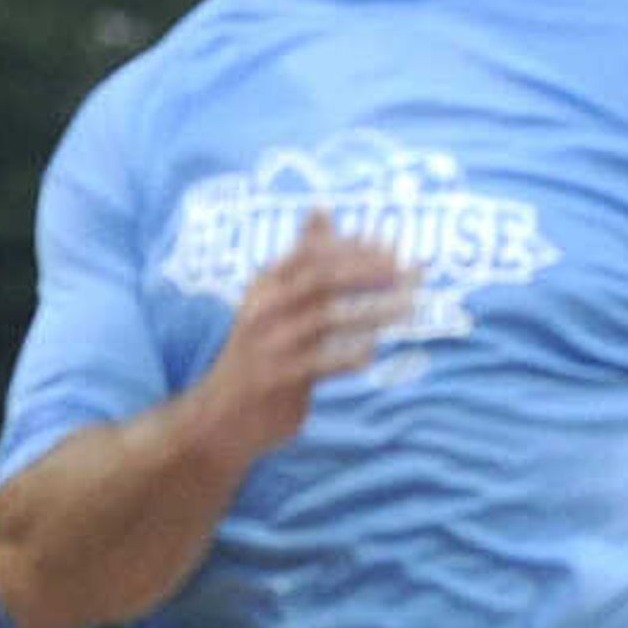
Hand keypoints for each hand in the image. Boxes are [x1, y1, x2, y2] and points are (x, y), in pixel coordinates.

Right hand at [195, 213, 414, 459]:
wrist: (219, 418)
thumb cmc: (259, 353)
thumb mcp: (273, 301)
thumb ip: (301, 262)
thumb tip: (321, 210)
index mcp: (265, 284)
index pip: (313, 253)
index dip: (355, 247)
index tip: (393, 246)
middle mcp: (263, 308)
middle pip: (321, 278)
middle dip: (369, 271)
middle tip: (408, 271)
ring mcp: (268, 344)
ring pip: (327, 318)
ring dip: (372, 311)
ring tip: (408, 307)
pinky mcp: (276, 379)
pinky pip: (321, 363)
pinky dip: (348, 357)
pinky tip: (371, 355)